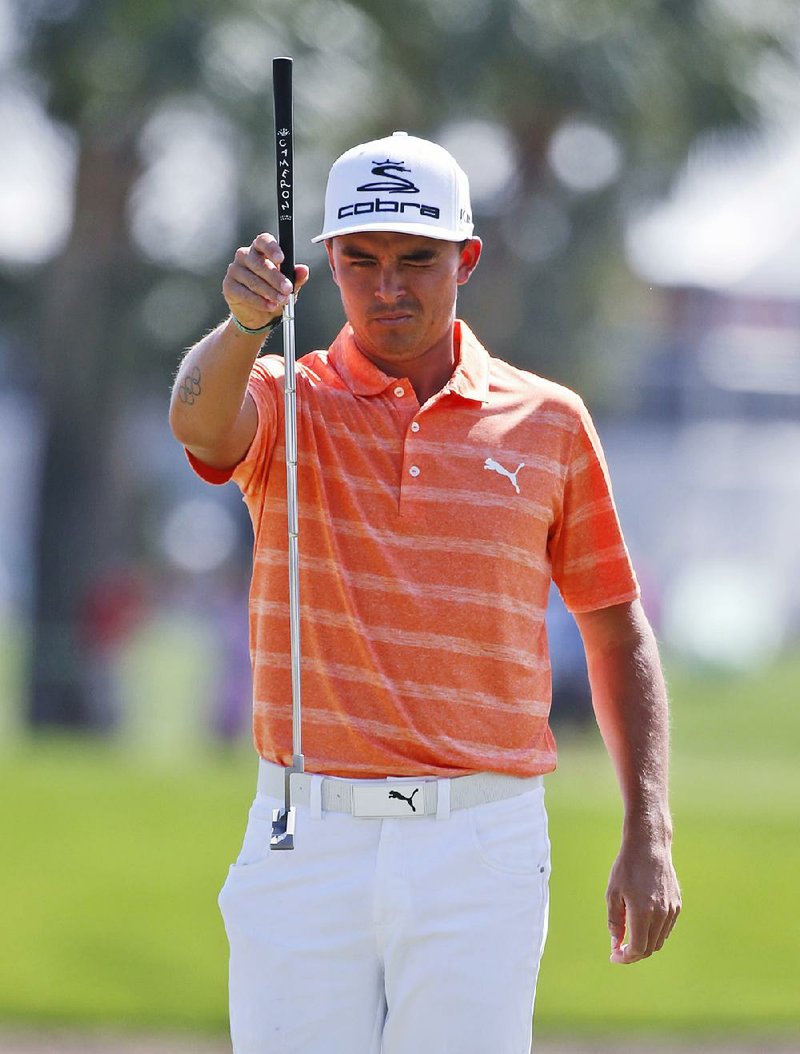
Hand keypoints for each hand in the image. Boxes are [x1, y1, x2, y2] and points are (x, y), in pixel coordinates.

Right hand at [222, 233, 309, 330]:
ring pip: (253, 280)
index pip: (264, 241)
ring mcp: (234, 270)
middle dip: (275, 278)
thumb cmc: (273, 293)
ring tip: (281, 300)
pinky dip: (259, 301)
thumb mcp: (288, 286)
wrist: (258, 315)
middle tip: (287, 289)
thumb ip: (295, 277)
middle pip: (259, 263)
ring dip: (269, 292)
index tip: (281, 259)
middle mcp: (245, 255)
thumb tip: (303, 270)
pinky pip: (244, 293)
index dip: (272, 248)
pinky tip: (270, 306)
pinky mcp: (229, 286)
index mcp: (260, 249)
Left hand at [607, 831, 680, 963]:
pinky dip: (655, 933)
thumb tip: (616, 944)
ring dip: (645, 944)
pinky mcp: (677, 904)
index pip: (638, 948)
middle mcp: (661, 915)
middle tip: (620, 950)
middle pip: (650, 948)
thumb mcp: (613, 894)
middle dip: (634, 954)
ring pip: (659, 940)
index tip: (614, 955)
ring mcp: (672, 910)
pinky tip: (643, 924)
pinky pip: (666, 928)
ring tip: (629, 937)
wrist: (649, 846)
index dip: (625, 957)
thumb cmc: (627, 868)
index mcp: (643, 913)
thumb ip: (615, 922)